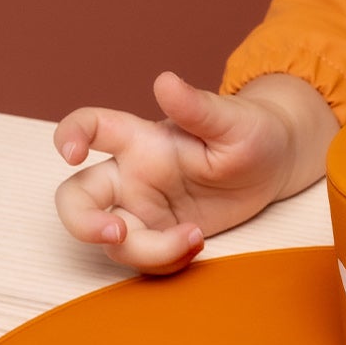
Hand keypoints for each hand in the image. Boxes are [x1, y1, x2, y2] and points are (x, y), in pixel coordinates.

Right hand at [54, 71, 333, 274]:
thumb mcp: (232, 121)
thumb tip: (165, 81)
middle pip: (77, 198)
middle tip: (117, 234)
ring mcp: (144, 208)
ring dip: (147, 251)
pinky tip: (198, 246)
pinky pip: (144, 260)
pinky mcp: (161, 235)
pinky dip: (166, 263)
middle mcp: (133, 175)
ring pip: (113, 240)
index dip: (69, 135)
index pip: (91, 126)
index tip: (71, 154)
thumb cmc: (250, 131)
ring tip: (195, 237)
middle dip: (82, 223)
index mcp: (143, 140)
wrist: (276, 164)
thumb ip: (197, 106)